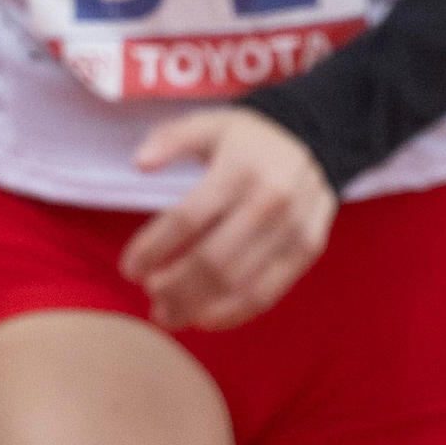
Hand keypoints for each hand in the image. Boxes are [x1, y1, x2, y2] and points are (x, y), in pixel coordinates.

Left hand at [118, 109, 335, 330]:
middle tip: (148, 295)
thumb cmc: (248, 139)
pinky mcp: (308, 248)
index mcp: (238, 171)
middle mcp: (269, 202)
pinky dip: (233, 314)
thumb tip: (140, 163)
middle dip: (172, 286)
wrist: (316, 138)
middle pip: (211, 260)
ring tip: (167, 315)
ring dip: (196, 306)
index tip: (129, 269)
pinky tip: (204, 320)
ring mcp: (292, 228)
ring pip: (238, 283)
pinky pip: (269, 292)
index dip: (152, 249)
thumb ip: (170, 138)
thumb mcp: (208, 124)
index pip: (186, 220)